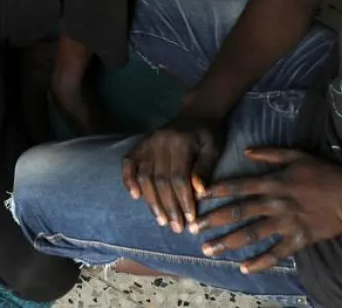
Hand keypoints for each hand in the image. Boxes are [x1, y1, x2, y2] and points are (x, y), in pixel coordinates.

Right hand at [120, 113, 224, 231]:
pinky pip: (128, 163)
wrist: (196, 112)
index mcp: (181, 143)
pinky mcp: (140, 144)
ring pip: (144, 176)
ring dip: (152, 201)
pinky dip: (128, 179)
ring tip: (161, 220)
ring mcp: (148, 143)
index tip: (190, 220)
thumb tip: (199, 192)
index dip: (183, 201)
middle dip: (168, 206)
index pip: (179, 178)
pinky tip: (134, 196)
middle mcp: (161, 142)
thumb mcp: (213, 148)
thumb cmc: (207, 134)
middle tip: (175, 227)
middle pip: (161, 180)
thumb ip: (205, 168)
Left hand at [196, 148, 341, 272]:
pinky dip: (260, 261)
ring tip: (209, 249)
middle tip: (194, 229)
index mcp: (273, 182)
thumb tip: (246, 152)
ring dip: (229, 242)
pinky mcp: (299, 239)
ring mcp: (287, 222)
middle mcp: (276, 203)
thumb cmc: (324, 172)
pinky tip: (244, 268)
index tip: (198, 197)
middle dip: (214, 221)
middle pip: (239, 212)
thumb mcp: (296, 155)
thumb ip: (269, 153)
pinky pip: (277, 253)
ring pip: (252, 234)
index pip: (238, 186)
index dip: (217, 191)